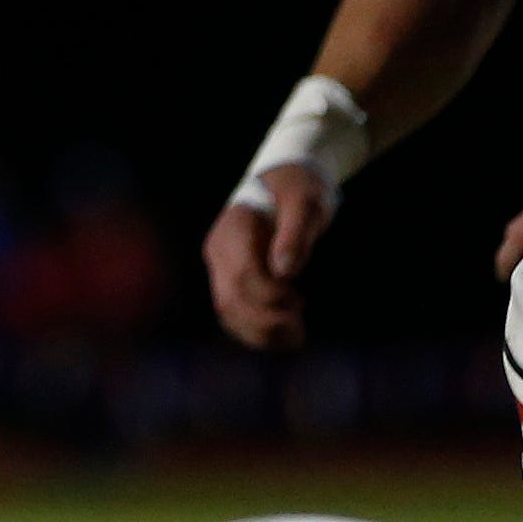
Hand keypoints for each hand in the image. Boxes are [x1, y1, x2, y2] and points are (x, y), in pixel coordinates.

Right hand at [207, 166, 335, 349]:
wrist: (282, 185)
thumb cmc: (296, 190)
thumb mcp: (303, 202)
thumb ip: (295, 233)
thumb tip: (285, 271)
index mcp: (234, 229)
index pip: (243, 276)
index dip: (271, 296)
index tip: (300, 301)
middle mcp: (219, 250)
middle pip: (230, 300)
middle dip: (265, 323)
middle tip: (300, 332)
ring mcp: (220, 266)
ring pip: (227, 312)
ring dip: (259, 333)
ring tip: (294, 337)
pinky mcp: (228, 280)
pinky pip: (234, 314)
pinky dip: (255, 331)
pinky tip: (281, 335)